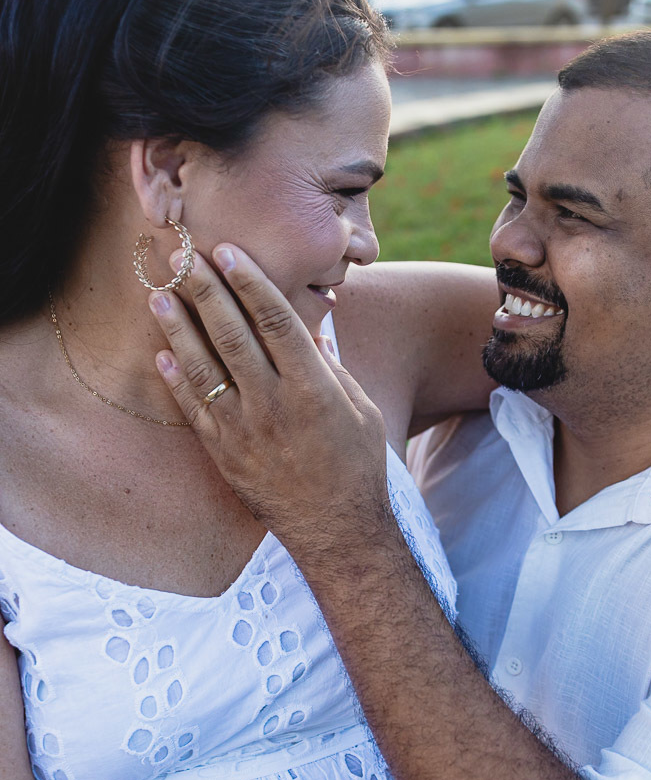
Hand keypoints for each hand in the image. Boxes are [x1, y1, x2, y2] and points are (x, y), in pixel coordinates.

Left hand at [148, 245, 392, 552]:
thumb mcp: (361, 410)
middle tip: (184, 258)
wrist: (335, 528)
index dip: (250, 282)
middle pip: (232, 334)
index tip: (228, 251)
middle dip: (206, 291)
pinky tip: (162, 354)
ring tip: (159, 295)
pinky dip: (177, 380)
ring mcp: (244, 429)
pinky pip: (195, 409)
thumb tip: (314, 331)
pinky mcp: (225, 453)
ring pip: (204, 367)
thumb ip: (333, 369)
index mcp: (313, 387)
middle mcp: (274, 403)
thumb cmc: (357, 465)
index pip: (275, 321)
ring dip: (179, 329)